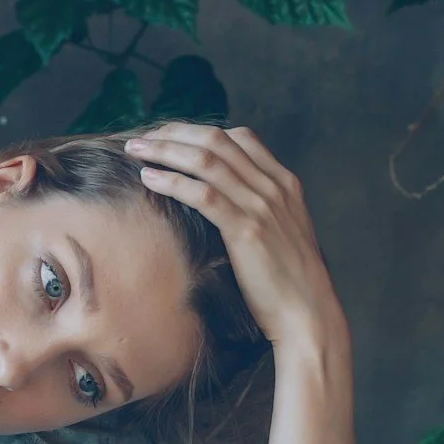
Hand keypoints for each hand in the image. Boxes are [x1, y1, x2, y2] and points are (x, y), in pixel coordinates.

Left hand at [125, 124, 347, 352]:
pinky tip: (149, 179)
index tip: (170, 137)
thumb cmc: (291, 281)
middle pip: (217, 140)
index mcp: (285, 183)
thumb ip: (262, 209)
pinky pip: (202, 194)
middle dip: (175, 133)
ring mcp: (261, 206)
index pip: (240, 137)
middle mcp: (274, 187)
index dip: (199, 131)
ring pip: (206, 161)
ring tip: (135, 150)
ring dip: (165, 150)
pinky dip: (171, 181)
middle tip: (143, 138)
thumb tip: (228, 202)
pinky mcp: (246, 230)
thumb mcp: (284, 232)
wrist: (308, 312)